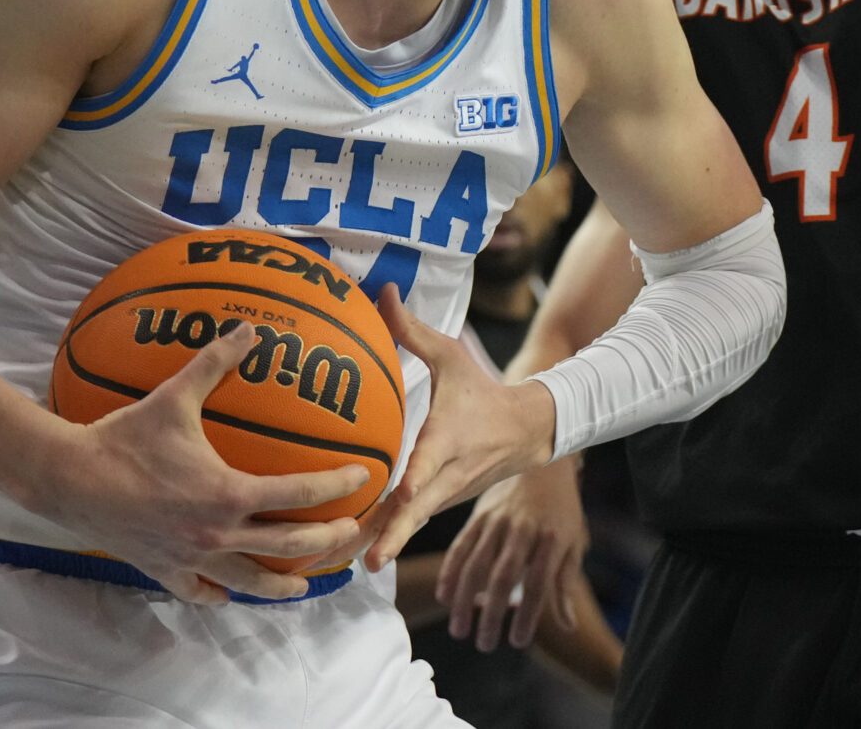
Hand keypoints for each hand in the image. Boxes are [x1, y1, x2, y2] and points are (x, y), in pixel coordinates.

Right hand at [36, 320, 370, 603]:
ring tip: (306, 582)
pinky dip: (220, 595)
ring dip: (282, 583)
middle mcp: (216, 533)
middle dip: (326, 541)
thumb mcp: (174, 395)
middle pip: (287, 545)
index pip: (299, 492)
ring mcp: (191, 558)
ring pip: (250, 582)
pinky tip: (231, 593)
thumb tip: (248, 328)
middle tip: (350, 533)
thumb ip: (215, 362)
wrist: (70, 478)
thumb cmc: (124, 436)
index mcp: (228, 493)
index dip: (336, 486)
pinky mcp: (164, 570)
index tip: (361, 478)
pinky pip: (199, 592)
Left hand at [360, 287, 557, 570]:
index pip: (433, 461)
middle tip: (363, 560)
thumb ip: (412, 331)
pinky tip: (341, 557)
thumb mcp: (451, 356)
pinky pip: (403, 526)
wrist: (525, 432)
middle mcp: (445, 476)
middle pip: (415, 512)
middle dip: (390, 537)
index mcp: (448, 440)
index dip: (418, 478)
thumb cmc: (480, 390)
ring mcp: (441, 497)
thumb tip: (380, 292)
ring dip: (374, 546)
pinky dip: (377, 542)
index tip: (403, 494)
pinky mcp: (434, 506)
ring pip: (405, 526)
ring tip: (335, 567)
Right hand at [436, 455, 591, 650]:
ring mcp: (497, 521)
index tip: (517, 641)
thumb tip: (567, 625)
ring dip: (465, 600)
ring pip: (477, 564)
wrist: (544, 465)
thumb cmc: (562, 511)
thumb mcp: (573, 543)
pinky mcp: (479, 516)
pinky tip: (445, 597)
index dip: (528, 614)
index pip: (538, 583)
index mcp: (551, 538)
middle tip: (485, 645)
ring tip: (460, 630)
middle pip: (504, 576)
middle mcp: (522, 530)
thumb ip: (565, 584)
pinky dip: (450, 572)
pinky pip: (461, 546)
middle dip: (492, 614)